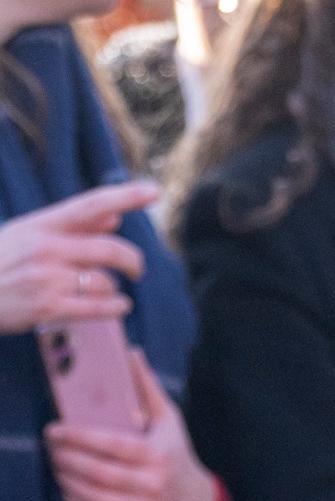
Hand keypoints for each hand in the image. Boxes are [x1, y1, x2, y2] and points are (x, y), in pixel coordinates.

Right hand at [0, 182, 158, 336]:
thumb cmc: (0, 262)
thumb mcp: (28, 234)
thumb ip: (73, 228)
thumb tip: (114, 219)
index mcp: (42, 224)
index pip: (90, 205)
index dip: (125, 197)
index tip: (153, 192)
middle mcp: (47, 248)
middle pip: (110, 248)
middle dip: (133, 260)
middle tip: (138, 269)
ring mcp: (48, 279)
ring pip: (105, 281)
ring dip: (113, 288)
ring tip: (104, 291)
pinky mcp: (49, 308)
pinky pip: (98, 307)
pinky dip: (116, 307)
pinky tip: (121, 307)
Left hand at [44, 349, 219, 500]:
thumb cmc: (175, 453)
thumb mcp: (169, 419)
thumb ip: (147, 387)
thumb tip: (130, 353)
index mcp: (158, 456)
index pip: (113, 446)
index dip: (80, 438)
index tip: (57, 430)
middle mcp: (152, 486)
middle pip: (98, 473)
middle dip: (67, 459)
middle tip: (52, 445)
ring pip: (93, 497)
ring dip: (67, 480)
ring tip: (57, 463)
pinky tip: (67, 487)